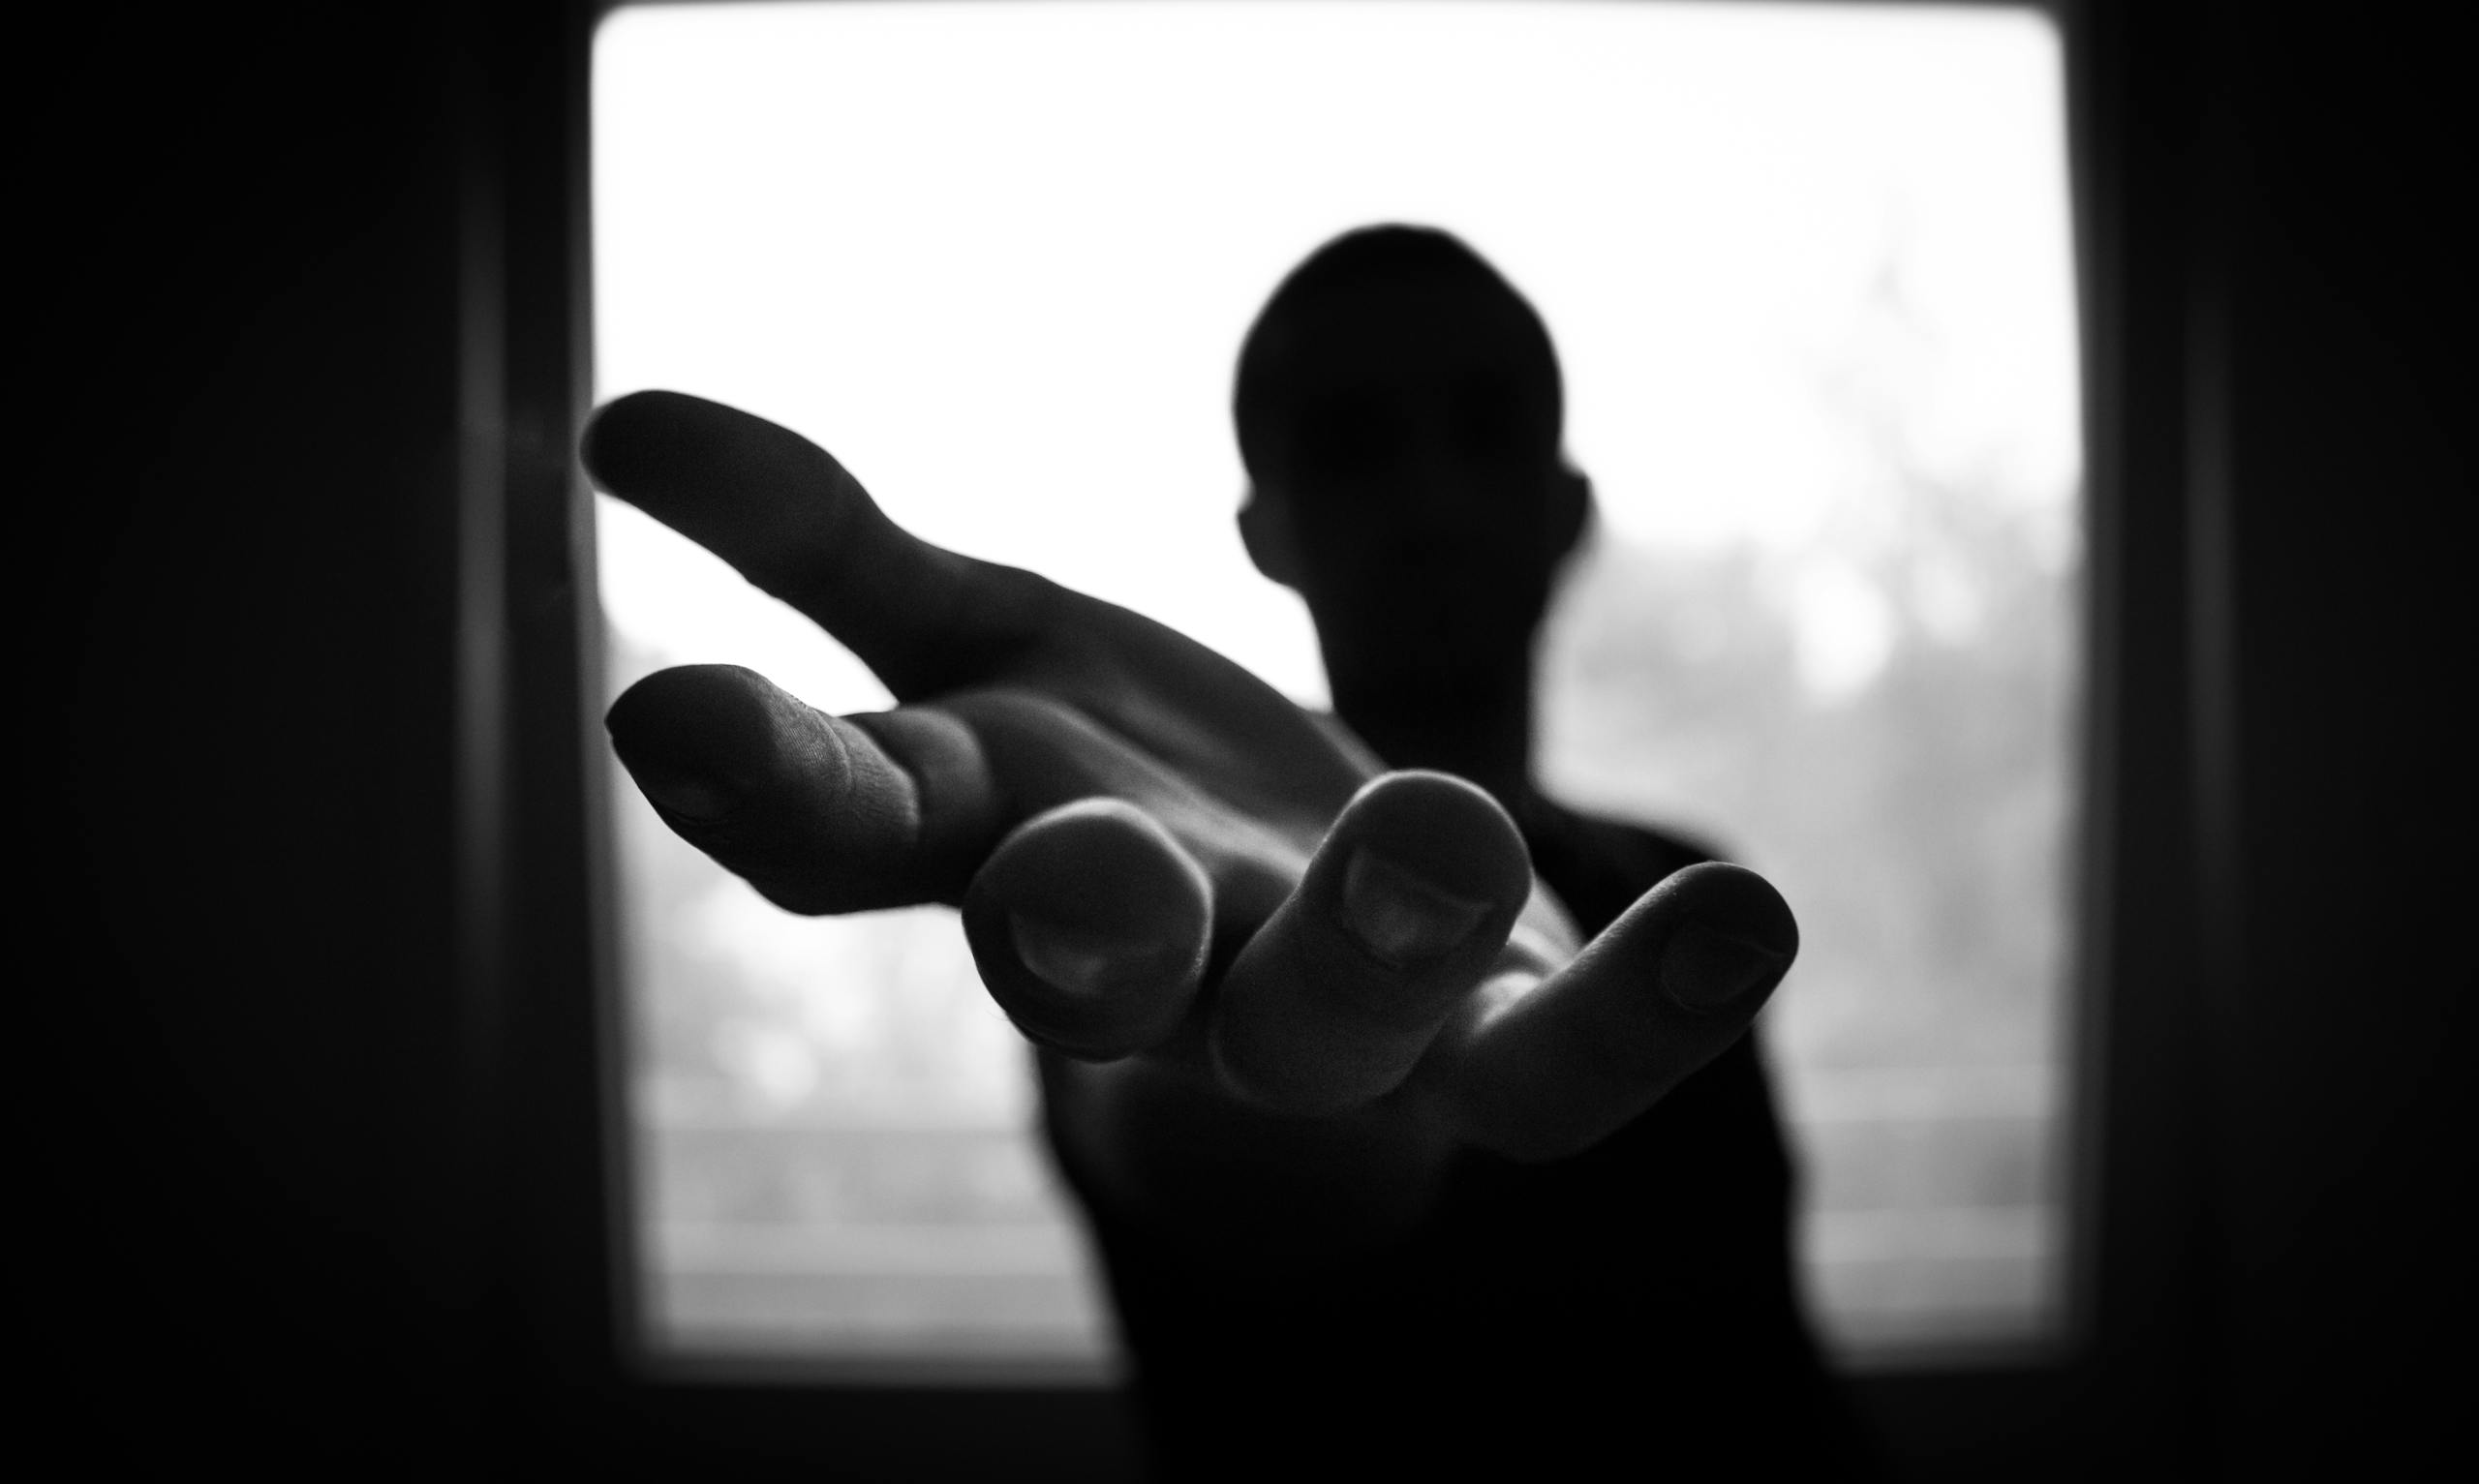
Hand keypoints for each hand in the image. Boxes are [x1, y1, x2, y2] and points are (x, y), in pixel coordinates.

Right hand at [584, 390, 1797, 1255]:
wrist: (1307, 955)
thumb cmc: (1123, 791)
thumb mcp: (983, 650)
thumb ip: (825, 547)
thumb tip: (620, 424)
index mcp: (1002, 845)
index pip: (855, 840)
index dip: (768, 787)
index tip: (673, 715)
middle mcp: (1150, 947)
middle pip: (1092, 966)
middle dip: (1084, 928)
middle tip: (1088, 881)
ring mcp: (1324, 1014)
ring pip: (1330, 1015)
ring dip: (1374, 937)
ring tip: (1436, 836)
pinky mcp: (1491, 1044)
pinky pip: (1565, 1061)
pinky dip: (1649, 1007)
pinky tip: (1747, 913)